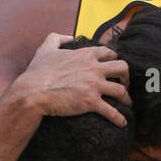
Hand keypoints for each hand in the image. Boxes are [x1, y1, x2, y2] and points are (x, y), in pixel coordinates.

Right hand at [15, 33, 130, 126]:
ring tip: (127, 104)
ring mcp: (93, 85)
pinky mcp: (91, 102)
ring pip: (121, 90)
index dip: (115, 59)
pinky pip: (111, 111)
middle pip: (122, 68)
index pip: (109, 52)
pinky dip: (119, 118)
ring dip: (127, 98)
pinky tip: (122, 123)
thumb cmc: (38, 72)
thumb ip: (57, 38)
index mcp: (85, 55)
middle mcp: (93, 68)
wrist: (33, 91)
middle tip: (124, 84)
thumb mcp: (46, 48)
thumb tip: (68, 37)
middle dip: (126, 76)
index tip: (115, 68)